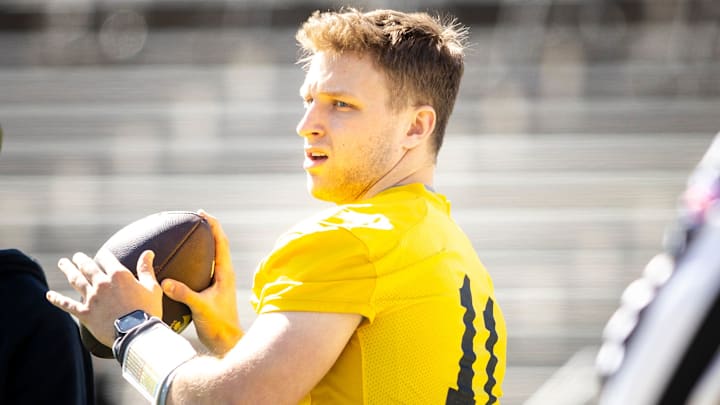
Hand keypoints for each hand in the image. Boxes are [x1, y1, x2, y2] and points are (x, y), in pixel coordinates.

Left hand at [46, 250, 163, 346]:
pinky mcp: (85, 313)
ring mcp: (92, 298)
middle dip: (80, 260)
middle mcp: (102, 283)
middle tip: (76, 257)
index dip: (103, 256)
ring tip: (62, 263)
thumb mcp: (152, 288)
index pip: (106, 258)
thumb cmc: (148, 311)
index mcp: (119, 275)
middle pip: (87, 266)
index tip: (101, 256)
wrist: (137, 333)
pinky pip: (67, 304)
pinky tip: (49, 295)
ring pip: (76, 280)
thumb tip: (148, 252)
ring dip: (68, 270)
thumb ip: (146, 269)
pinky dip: (57, 299)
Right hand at [161, 210, 241, 353]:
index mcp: (225, 273)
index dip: (213, 225)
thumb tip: (165, 282)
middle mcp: (224, 274)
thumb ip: (184, 294)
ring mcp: (220, 282)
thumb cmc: (219, 324)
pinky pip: (207, 268)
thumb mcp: (200, 307)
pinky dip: (198, 260)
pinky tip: (185, 263)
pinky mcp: (214, 290)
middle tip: (195, 217)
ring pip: (214, 256)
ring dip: (205, 243)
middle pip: (219, 244)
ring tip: (191, 234)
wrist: (226, 340)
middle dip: (208, 229)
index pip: (221, 242)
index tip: (201, 213)